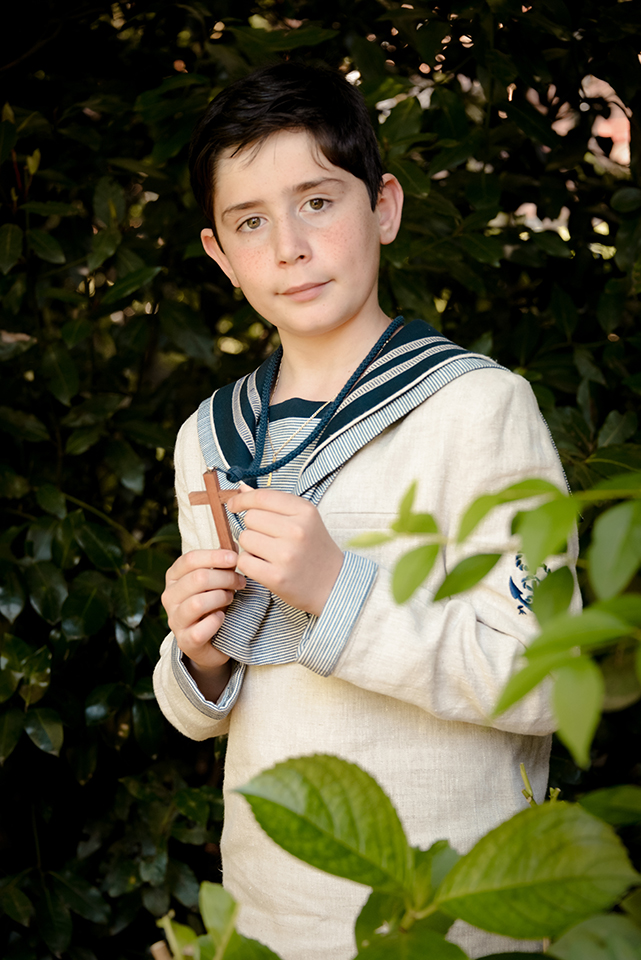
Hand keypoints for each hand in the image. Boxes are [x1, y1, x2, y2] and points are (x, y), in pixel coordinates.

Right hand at [162, 549, 245, 699]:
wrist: (211, 642)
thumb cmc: (214, 604)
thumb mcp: (215, 581)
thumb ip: (221, 565)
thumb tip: (234, 548)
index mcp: (174, 577)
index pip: (189, 559)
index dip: (214, 556)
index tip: (235, 558)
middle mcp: (169, 597)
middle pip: (197, 579)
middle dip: (225, 578)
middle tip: (241, 582)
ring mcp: (175, 620)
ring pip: (197, 603)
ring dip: (221, 598)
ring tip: (231, 598)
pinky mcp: (185, 641)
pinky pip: (201, 629)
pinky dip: (216, 621)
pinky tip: (223, 617)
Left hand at [228, 483, 343, 616]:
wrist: (333, 584)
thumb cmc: (315, 549)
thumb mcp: (303, 519)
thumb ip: (274, 504)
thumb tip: (242, 489)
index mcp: (305, 512)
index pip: (262, 497)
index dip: (242, 500)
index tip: (234, 505)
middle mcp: (296, 531)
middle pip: (250, 518)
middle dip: (252, 527)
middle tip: (267, 538)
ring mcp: (286, 555)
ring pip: (244, 538)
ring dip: (250, 546)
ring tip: (267, 552)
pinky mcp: (276, 577)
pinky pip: (244, 561)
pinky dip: (249, 563)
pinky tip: (263, 565)